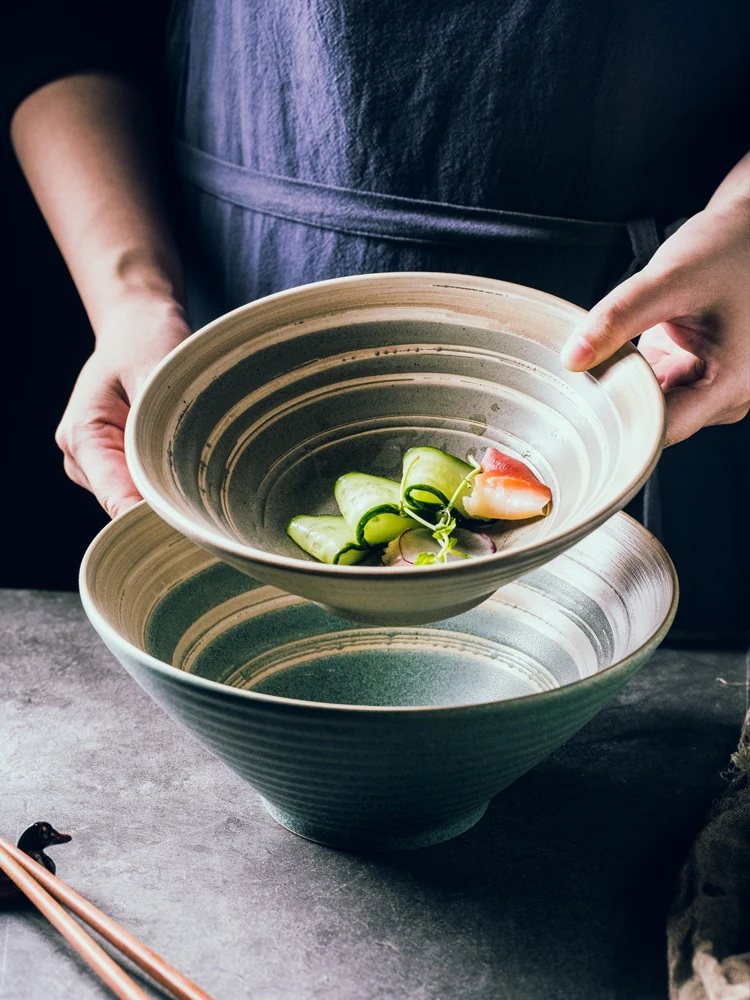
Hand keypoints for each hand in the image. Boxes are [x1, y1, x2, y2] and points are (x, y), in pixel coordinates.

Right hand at [56, 294, 190, 516]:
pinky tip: (191, 464)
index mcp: (83, 436)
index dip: (158, 516)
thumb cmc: (146, 342)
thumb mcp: (157, 373)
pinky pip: (146, 489)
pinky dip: (169, 482)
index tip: (196, 522)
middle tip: (216, 497)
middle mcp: (82, 460)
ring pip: (140, 503)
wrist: (135, 326)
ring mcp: (97, 467)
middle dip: (169, 505)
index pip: (118, 500)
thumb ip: (159, 426)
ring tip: (202, 464)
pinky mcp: (116, 467)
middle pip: (129, 507)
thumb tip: (174, 482)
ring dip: (171, 492)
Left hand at [561, 192, 749, 446]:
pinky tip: (620, 352)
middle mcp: (728, 396)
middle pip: (655, 423)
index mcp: (732, 384)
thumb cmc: (729, 248)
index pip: (661, 433)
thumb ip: (618, 318)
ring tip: (606, 355)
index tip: (581, 409)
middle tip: (581, 377)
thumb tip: (572, 358)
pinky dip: (632, 374)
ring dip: (623, 387)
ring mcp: (713, 388)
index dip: (619, 424)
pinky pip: (654, 389)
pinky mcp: (696, 375)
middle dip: (617, 402)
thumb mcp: (670, 279)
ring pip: (651, 407)